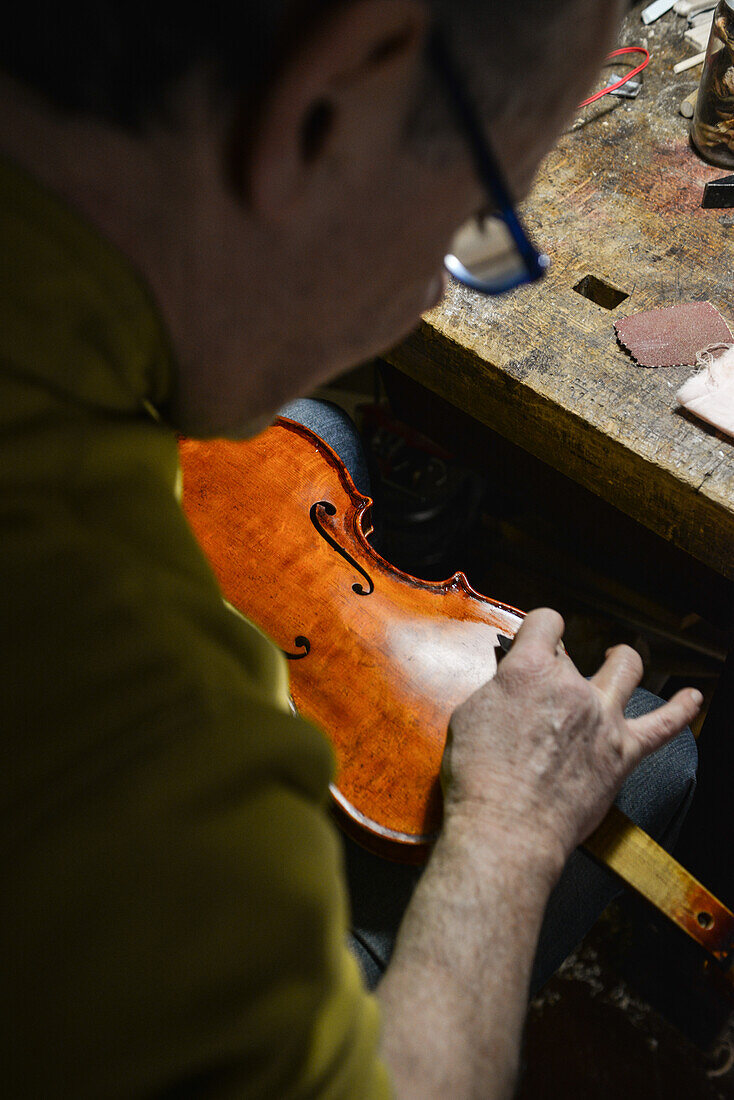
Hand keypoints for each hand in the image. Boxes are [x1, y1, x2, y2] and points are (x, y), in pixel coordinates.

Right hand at [442, 608, 701, 867]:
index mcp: (530, 671)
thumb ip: (498, 690)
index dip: (539, 627)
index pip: (545, 622)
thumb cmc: (481, 779)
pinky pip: (663, 726)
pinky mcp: (622, 752)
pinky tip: (691, 699)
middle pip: (575, 654)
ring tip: (617, 660)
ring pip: (626, 669)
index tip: (535, 637)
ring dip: (621, 660)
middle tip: (547, 685)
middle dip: (559, 662)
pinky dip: (681, 710)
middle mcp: (572, 687)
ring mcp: (602, 718)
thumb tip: (510, 683)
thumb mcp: (470, 716)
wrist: (508, 828)